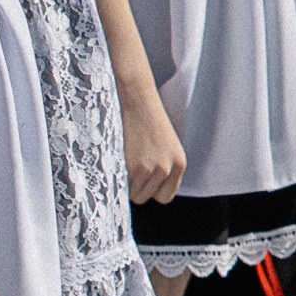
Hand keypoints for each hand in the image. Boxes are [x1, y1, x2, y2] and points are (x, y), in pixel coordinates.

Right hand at [115, 66, 186, 203]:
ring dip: (124, 182)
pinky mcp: (132, 166)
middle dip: (136, 186)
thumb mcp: (164, 146)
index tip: (143, 177)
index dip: (151, 190)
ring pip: (132, 194)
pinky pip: (121, 186)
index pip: (164, 197)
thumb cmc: (146, 119)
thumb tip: (146, 193)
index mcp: (179, 163)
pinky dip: (116, 175)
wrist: (135, 98)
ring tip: (125, 159)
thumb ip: (162, 169)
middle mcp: (167, 169)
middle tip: (130, 164)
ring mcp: (150, 169)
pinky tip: (118, 157)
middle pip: (146, 197)